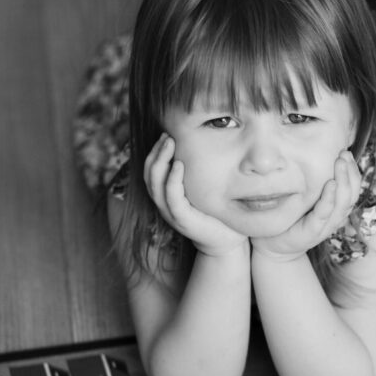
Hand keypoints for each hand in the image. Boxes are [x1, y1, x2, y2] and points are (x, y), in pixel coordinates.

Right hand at [145, 134, 247, 257]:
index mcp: (166, 197)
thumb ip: (195, 172)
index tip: (165, 134)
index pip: (150, 171)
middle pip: (149, 175)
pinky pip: (171, 197)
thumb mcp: (202, 189)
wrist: (227, 240)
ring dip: (161, 161)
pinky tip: (179, 164)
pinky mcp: (182, 220)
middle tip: (166, 135)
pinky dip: (172, 179)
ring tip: (170, 143)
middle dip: (155, 152)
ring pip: (155, 184)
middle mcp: (164, 204)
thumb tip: (200, 145)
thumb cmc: (215, 212)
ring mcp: (171, 213)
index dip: (154, 152)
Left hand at [251, 150, 360, 261]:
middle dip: (350, 172)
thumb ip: (313, 183)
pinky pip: (325, 214)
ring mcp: (325, 226)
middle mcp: (334, 217)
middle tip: (343, 154)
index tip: (346, 152)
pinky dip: (329, 198)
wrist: (272, 246)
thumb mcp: (304, 198)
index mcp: (335, 209)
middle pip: (351, 194)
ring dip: (343, 181)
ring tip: (340, 163)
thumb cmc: (288, 217)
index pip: (353, 188)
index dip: (353, 170)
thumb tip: (315, 154)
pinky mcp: (312, 232)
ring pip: (343, 203)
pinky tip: (330, 184)